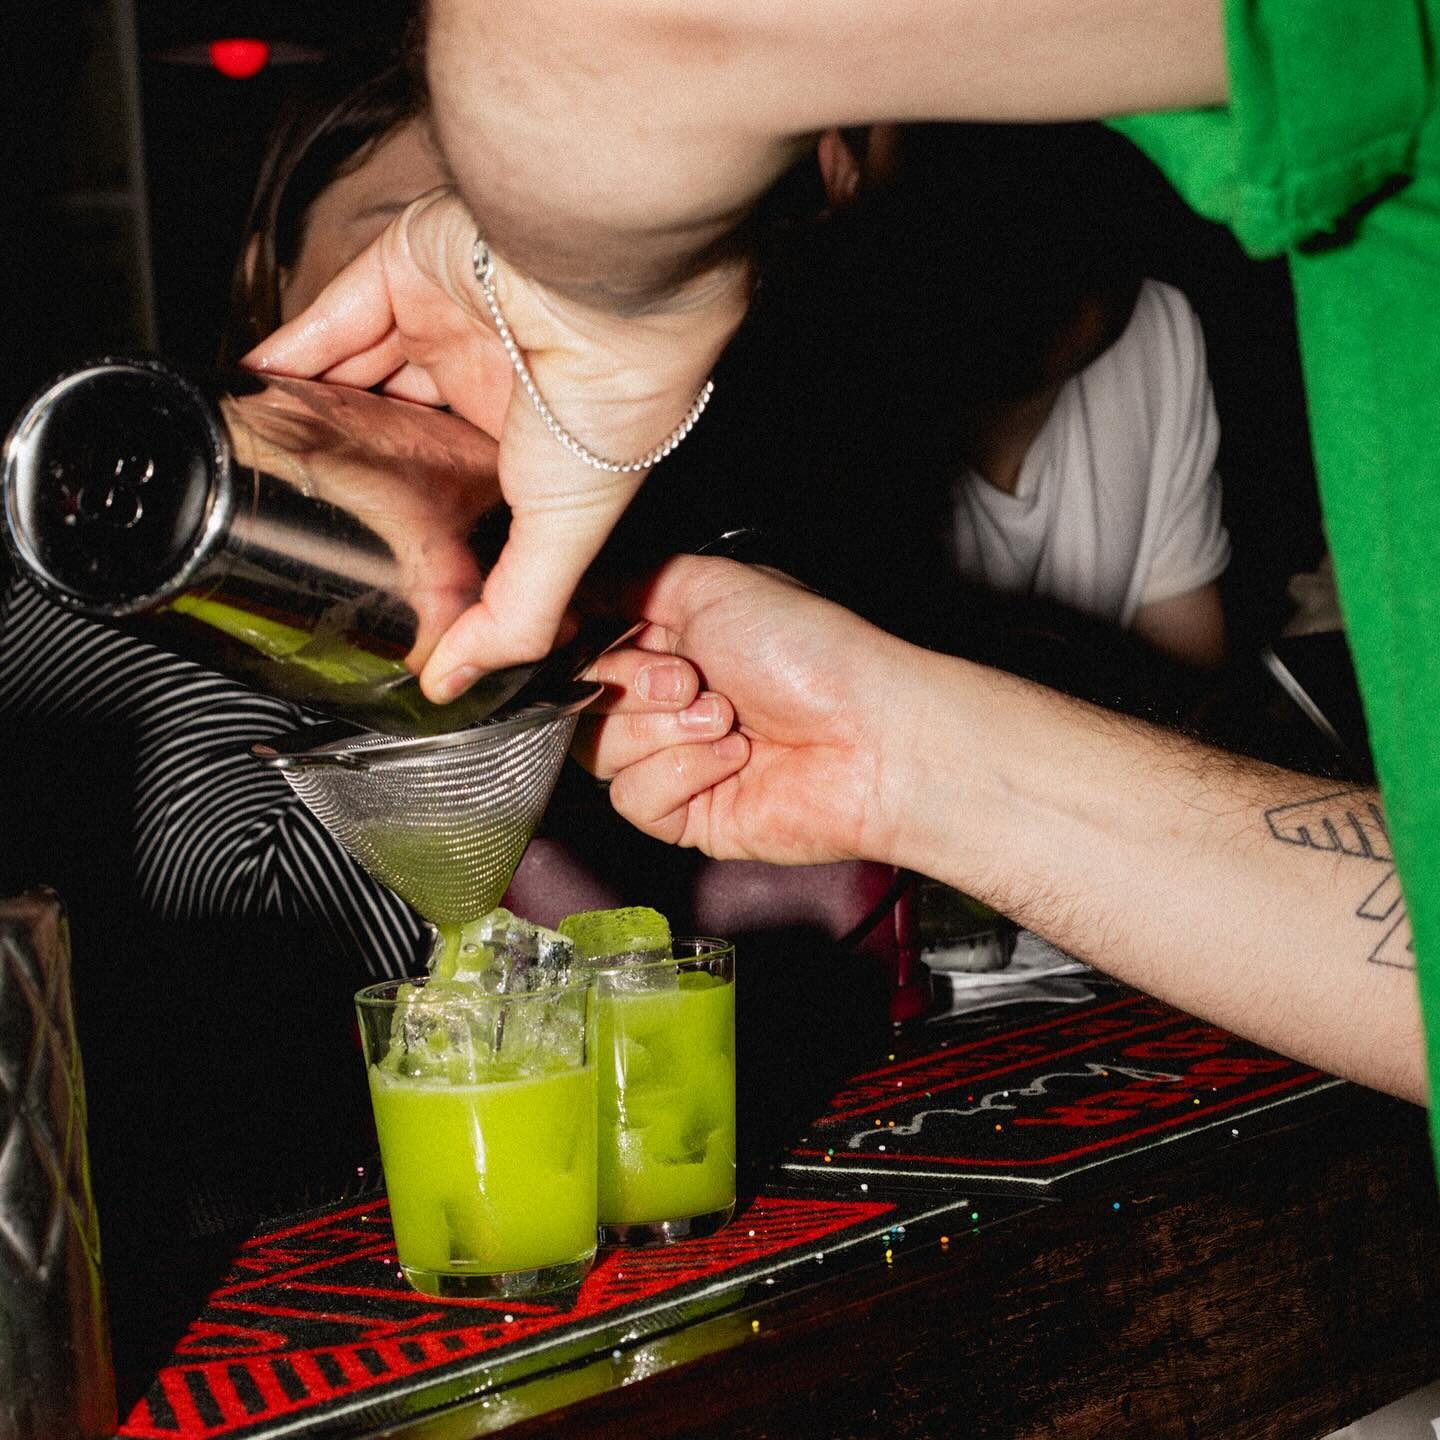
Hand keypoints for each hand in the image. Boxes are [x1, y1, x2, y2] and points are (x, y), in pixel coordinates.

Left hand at [245, 188, 746, 699]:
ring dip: (325, 405)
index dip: (435, 517)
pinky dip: (294, 350)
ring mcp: (451, 322)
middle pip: (413, 424)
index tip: (390, 556)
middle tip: (322, 500)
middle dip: (373, 460)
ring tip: (282, 447)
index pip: (475, 485)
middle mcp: (495, 380)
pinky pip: (335, 315)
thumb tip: (454, 685)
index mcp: (539, 441)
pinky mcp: (409, 270)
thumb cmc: (611, 408)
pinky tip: (260, 387)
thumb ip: (512, 616)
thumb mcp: (565, 539)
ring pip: (368, 368)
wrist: (600, 291)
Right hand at [579, 556, 923, 867]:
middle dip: (631, 686)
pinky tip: (735, 758)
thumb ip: (624, 581)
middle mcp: (665, 696)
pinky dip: (682, 773)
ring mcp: (674, 756)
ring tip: (726, 717)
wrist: (867, 736)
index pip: (580, 643)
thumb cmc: (807, 653)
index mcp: (668, 636)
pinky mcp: (686, 813)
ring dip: (662, 730)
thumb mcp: (707, 583)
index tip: (599, 636)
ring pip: (598, 751)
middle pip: (579, 700)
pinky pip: (634, 799)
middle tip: (692, 677)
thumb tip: (563, 588)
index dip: (583, 644)